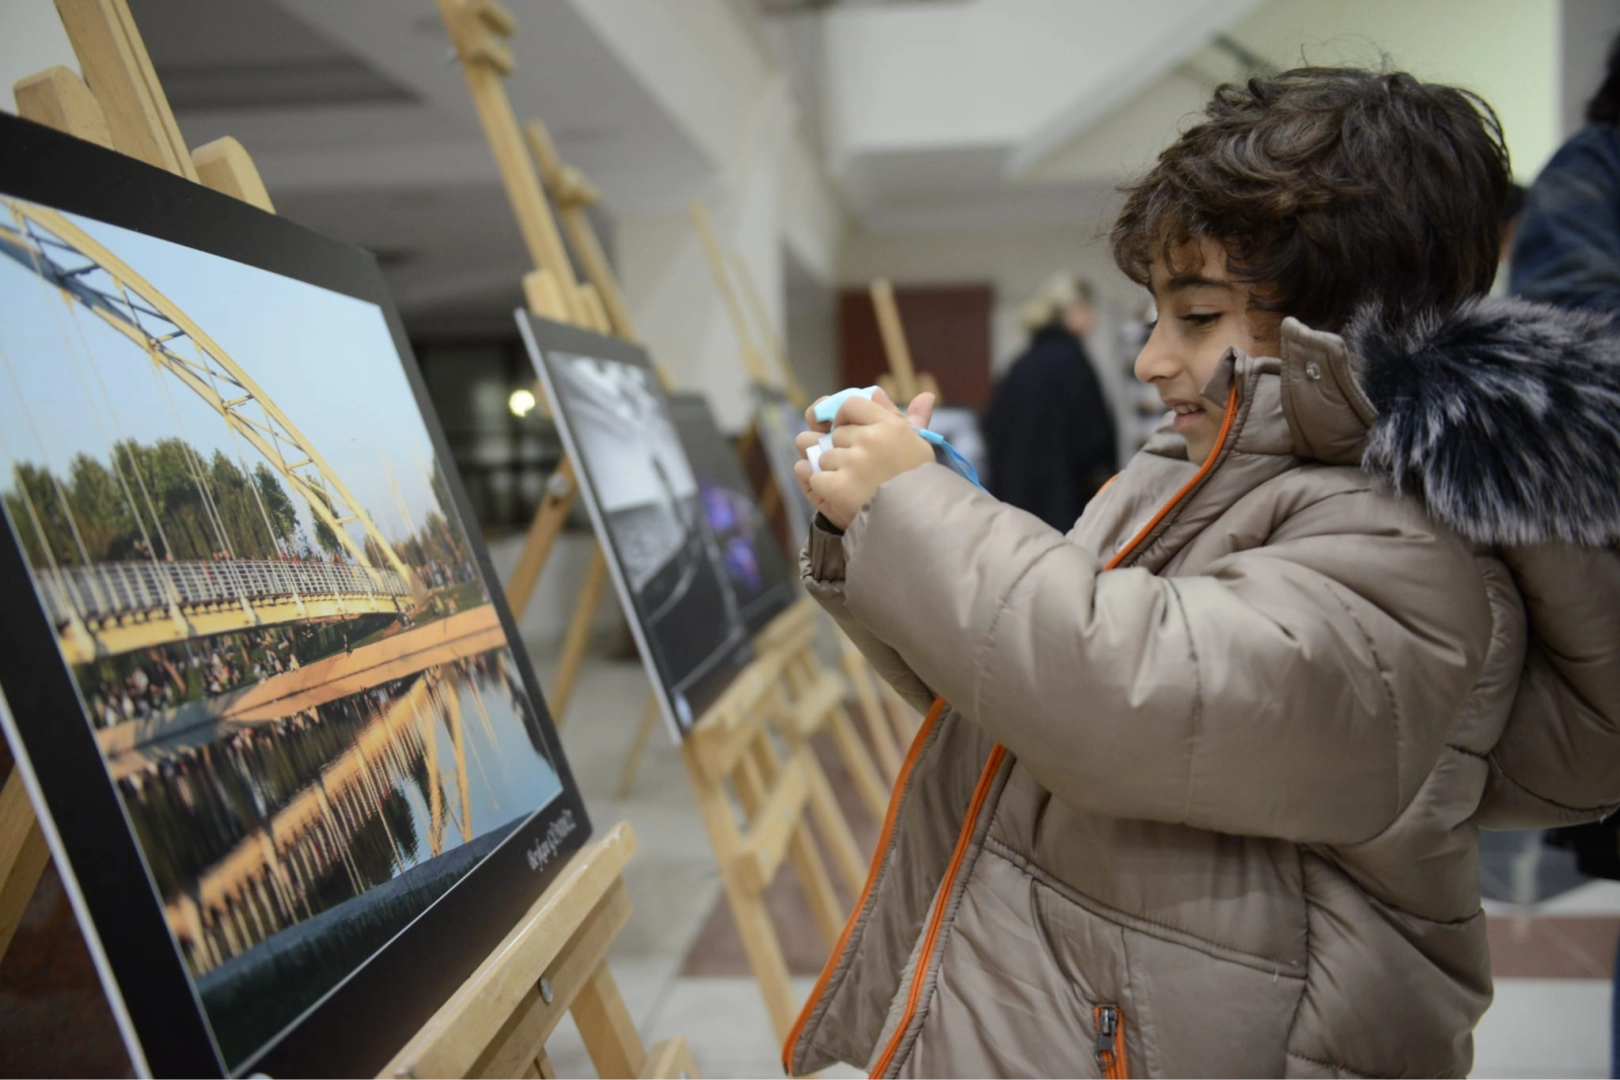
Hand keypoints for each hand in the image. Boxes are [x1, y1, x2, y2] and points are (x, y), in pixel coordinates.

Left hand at [792, 389, 935, 528]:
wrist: (919, 522)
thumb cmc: (918, 482)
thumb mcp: (916, 445)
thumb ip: (898, 416)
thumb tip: (878, 391)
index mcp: (889, 425)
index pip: (850, 405)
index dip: (843, 417)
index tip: (847, 430)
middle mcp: (870, 439)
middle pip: (835, 434)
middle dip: (840, 450)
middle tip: (860, 470)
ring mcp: (853, 462)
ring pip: (823, 456)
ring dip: (832, 470)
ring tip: (854, 486)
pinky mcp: (839, 486)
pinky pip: (814, 477)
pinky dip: (822, 488)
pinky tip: (841, 496)